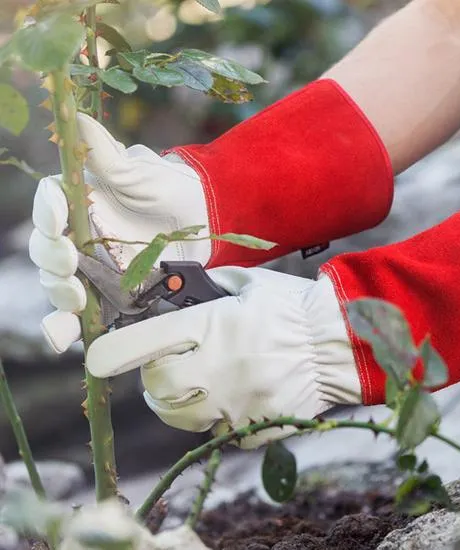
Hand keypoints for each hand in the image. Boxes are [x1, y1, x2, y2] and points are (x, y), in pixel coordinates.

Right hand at [29, 113, 208, 352]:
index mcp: (80, 201)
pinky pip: (83, 310)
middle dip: (53, 259)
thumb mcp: (139, 171)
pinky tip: (63, 337)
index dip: (47, 214)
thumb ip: (105, 154)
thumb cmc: (172, 188)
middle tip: (71, 263)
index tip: (58, 219)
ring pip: (59, 282)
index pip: (48, 207)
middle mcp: (81, 233)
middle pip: (47, 250)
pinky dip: (68, 325)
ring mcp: (95, 264)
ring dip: (58, 293)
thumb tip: (76, 117)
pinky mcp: (111, 290)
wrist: (205, 219)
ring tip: (74, 297)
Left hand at [85, 267, 361, 448]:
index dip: (111, 352)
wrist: (337, 342)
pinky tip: (234, 396)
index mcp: (213, 327)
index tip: (98, 358)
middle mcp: (219, 368)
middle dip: (151, 377)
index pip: (143, 343)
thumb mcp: (249, 284)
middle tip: (162, 367)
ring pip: (180, 417)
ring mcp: (237, 403)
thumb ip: (209, 287)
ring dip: (175, 401)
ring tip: (191, 385)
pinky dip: (218, 417)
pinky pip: (220, 431)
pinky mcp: (255, 427)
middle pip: (156, 387)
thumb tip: (177, 290)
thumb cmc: (292, 307)